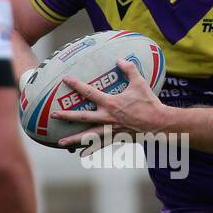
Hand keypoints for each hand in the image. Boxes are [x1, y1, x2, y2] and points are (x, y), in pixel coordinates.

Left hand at [52, 60, 167, 148]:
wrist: (158, 124)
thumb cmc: (149, 103)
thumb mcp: (140, 83)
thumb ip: (129, 69)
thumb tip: (120, 59)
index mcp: (110, 103)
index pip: (89, 92)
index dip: (76, 84)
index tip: (65, 79)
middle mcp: (107, 118)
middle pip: (82, 117)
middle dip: (67, 116)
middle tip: (53, 115)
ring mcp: (110, 130)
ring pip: (88, 136)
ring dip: (74, 140)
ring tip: (60, 143)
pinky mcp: (116, 138)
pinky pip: (101, 144)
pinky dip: (91, 148)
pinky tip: (82, 152)